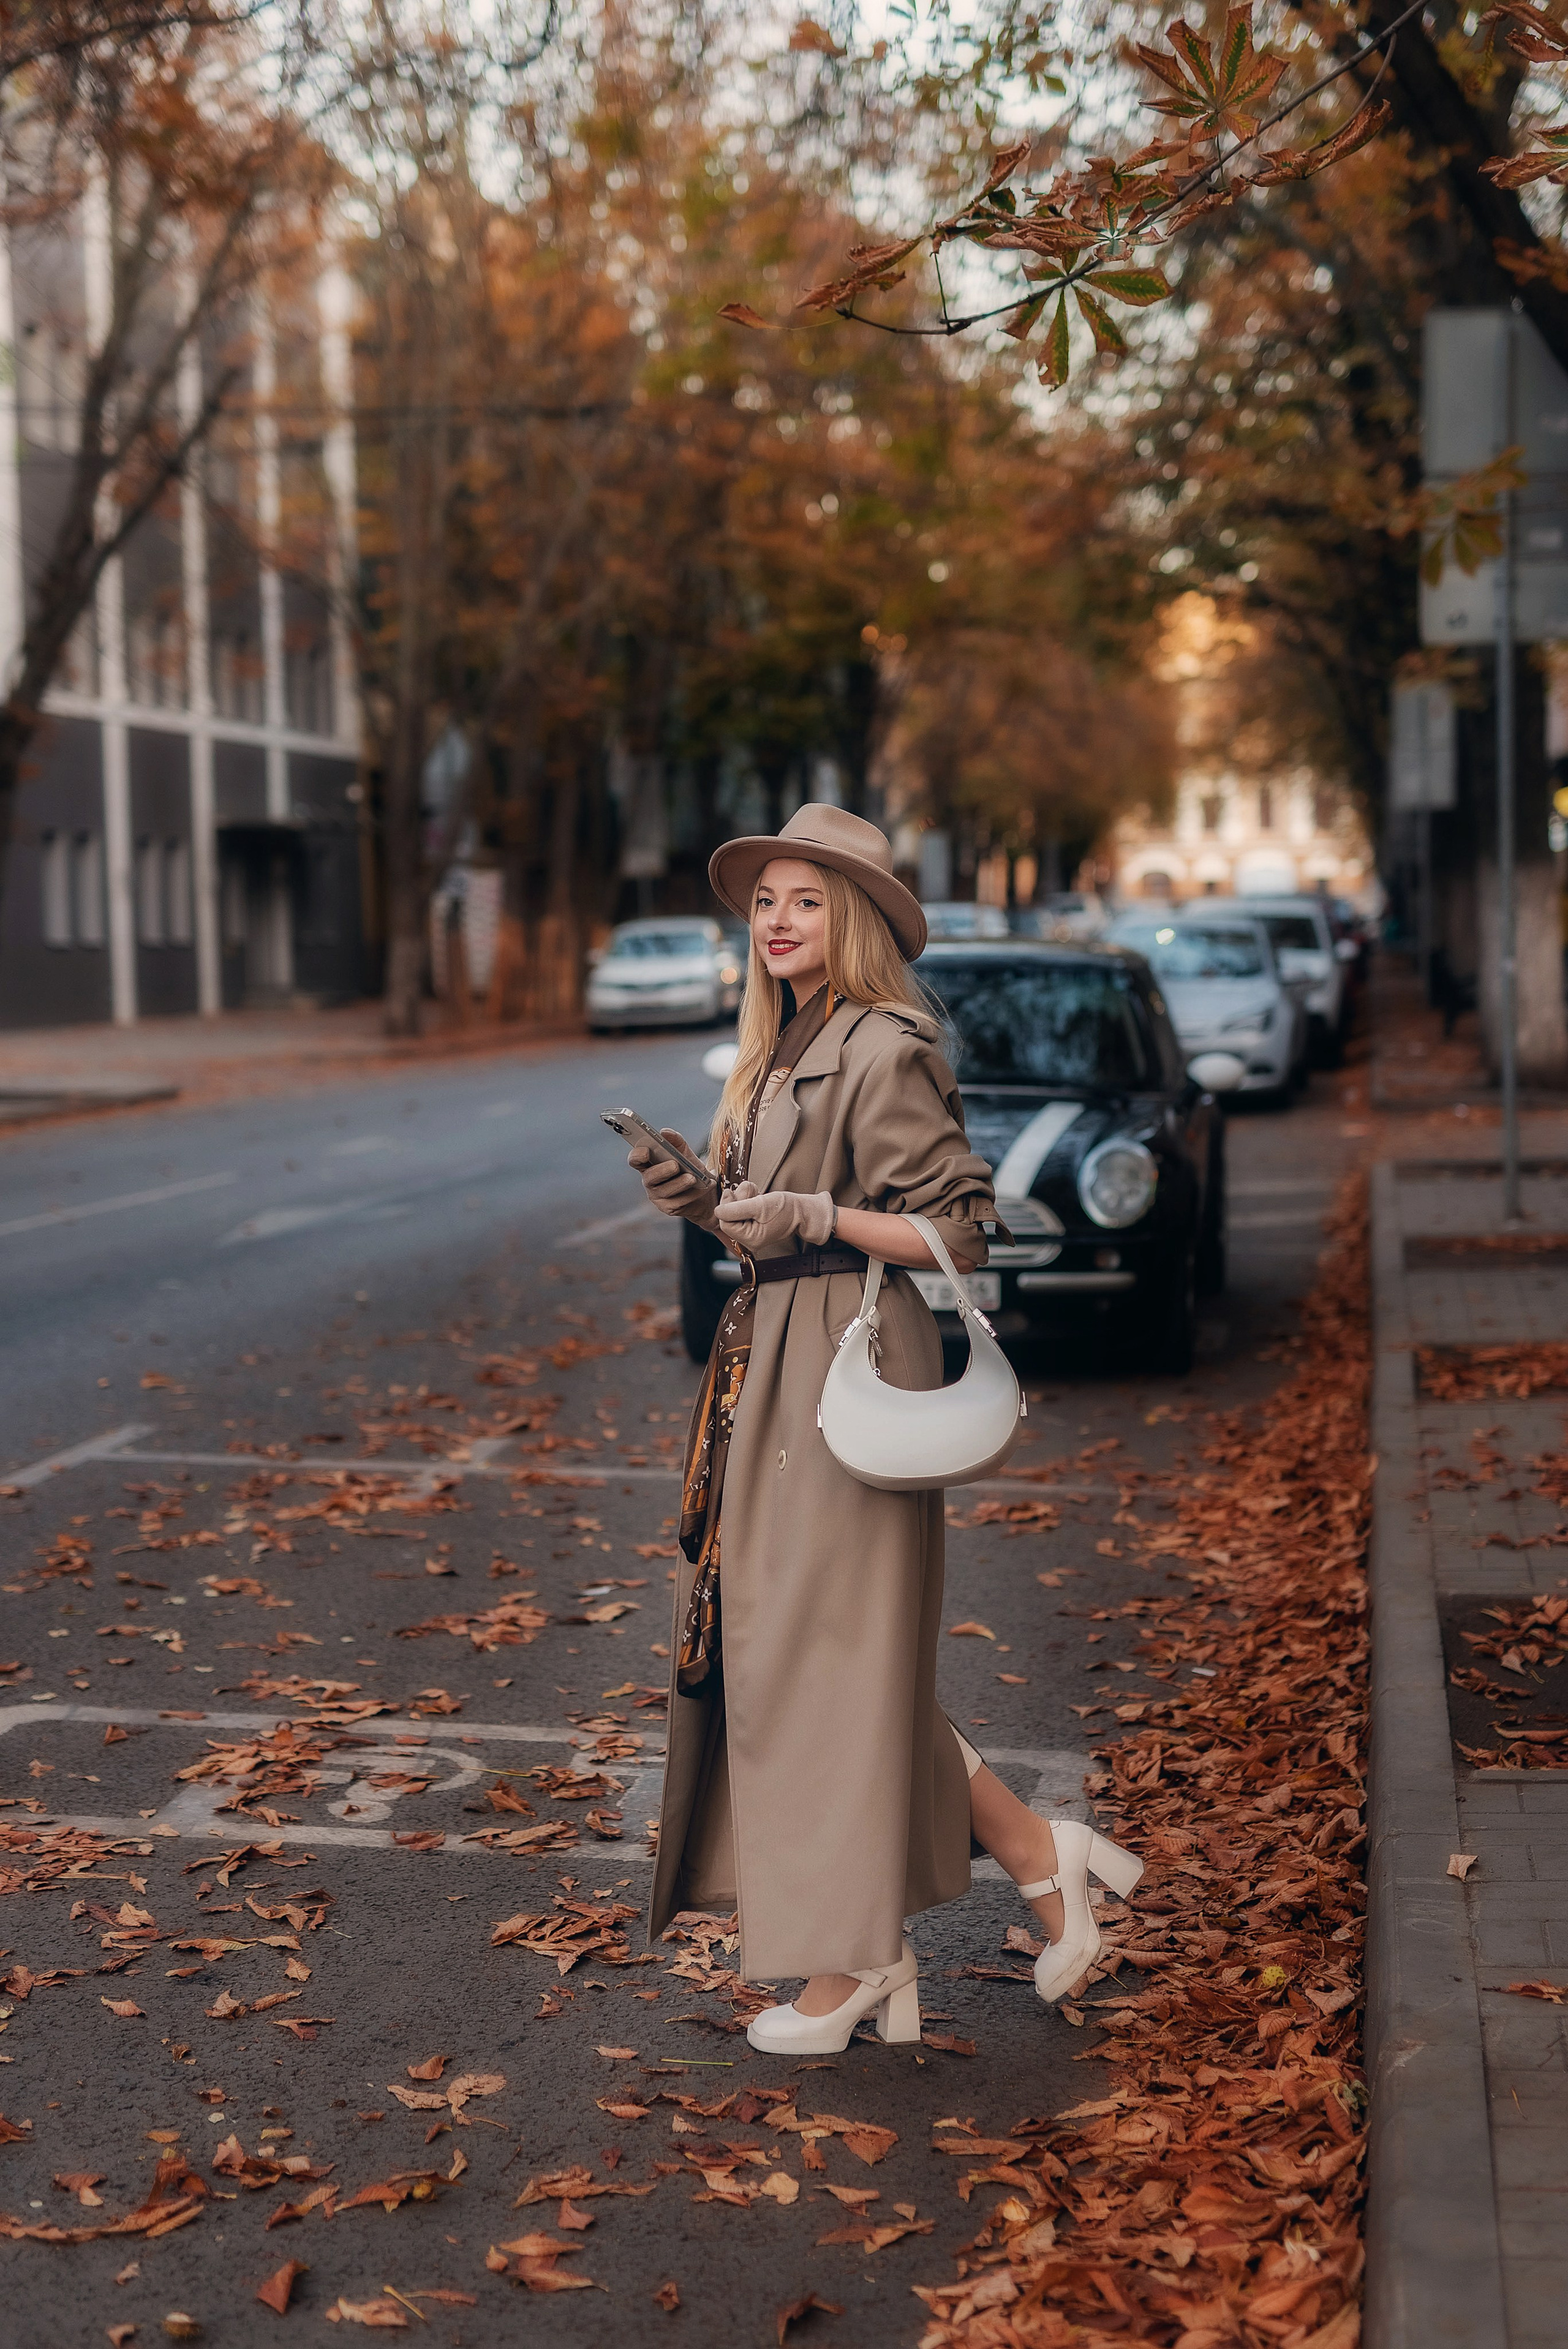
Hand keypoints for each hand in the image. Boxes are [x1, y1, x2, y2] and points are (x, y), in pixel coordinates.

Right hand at [628, 1129, 717, 1220]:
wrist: (706, 1193)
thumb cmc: (690, 1169)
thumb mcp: (685, 1153)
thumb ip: (676, 1141)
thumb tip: (664, 1132)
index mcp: (649, 1164)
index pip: (635, 1160)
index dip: (637, 1155)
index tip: (646, 1150)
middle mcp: (650, 1181)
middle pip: (649, 1177)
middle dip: (662, 1170)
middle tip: (675, 1164)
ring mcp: (657, 1196)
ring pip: (665, 1191)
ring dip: (680, 1183)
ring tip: (693, 1178)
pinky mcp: (669, 1208)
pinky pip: (678, 1202)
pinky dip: (692, 1194)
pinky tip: (702, 1187)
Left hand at [715, 1181, 834, 1251]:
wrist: (803, 1211)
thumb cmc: (786, 1209)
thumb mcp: (760, 1206)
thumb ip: (736, 1209)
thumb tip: (718, 1211)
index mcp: (750, 1239)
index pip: (725, 1223)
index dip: (726, 1206)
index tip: (732, 1192)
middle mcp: (749, 1239)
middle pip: (729, 1217)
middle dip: (737, 1200)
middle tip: (750, 1192)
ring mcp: (751, 1231)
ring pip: (735, 1211)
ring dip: (743, 1197)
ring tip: (756, 1194)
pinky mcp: (754, 1223)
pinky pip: (742, 1210)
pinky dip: (747, 1200)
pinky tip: (757, 1197)